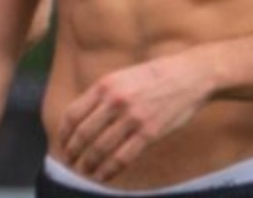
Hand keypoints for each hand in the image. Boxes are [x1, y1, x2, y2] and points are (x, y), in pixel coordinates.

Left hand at [60, 53, 213, 181]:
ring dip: (88, 164)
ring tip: (83, 172)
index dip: (64, 133)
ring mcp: (132, 117)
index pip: (74, 113)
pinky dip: (108, 170)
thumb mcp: (123, 76)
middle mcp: (115, 100)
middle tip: (69, 162)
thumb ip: (103, 94)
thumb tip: (83, 118)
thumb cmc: (155, 76)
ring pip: (101, 148)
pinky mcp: (149, 132)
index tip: (62, 144)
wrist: (190, 76)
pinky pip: (123, 157)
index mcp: (105, 85)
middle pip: (84, 133)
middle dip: (73, 152)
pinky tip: (102, 177)